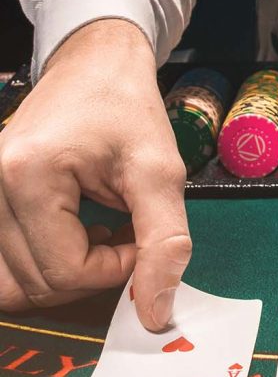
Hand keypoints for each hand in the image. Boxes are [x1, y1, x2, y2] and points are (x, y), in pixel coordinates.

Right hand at [0, 19, 189, 329]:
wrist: (95, 64)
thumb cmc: (128, 110)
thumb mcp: (160, 171)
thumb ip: (163, 241)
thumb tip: (156, 312)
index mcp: (27, 176)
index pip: (64, 272)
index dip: (114, 271)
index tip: (138, 238)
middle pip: (34, 282)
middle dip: (90, 274)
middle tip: (123, 235)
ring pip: (13, 280)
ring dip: (65, 271)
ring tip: (99, 233)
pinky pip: (3, 259)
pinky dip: (42, 261)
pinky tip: (74, 231)